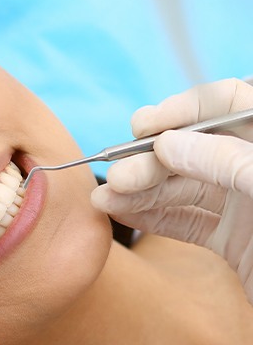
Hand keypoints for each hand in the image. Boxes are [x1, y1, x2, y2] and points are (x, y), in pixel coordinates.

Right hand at [91, 78, 252, 301]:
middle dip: (153, 162)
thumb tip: (170, 143)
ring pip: (186, 189)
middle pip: (198, 150)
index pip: (230, 105)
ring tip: (105, 202)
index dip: (184, 110)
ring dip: (142, 193)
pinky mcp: (234, 240)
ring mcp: (248, 206)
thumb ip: (230, 162)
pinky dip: (153, 219)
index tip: (143, 125)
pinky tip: (123, 215)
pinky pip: (188, 222)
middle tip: (116, 179)